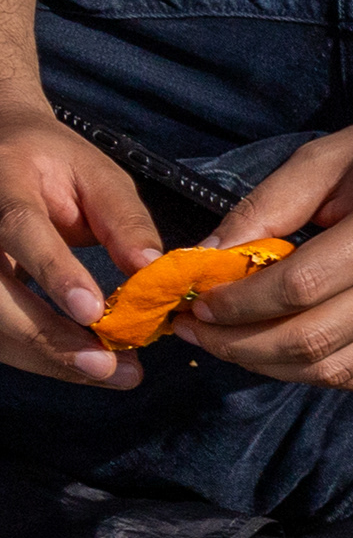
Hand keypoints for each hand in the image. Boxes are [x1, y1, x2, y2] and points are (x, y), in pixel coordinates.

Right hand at [0, 97, 159, 388]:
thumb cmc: (54, 164)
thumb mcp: (97, 175)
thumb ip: (124, 220)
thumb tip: (152, 271)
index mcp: (4, 181)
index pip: (20, 227)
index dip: (53, 271)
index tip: (92, 311)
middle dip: (49, 337)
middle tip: (109, 367)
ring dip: (50, 358)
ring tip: (113, 373)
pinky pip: (1, 335)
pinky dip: (44, 357)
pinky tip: (88, 367)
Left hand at [176, 101, 352, 389]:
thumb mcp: (331, 156)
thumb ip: (269, 205)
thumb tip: (209, 253)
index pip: (298, 288)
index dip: (237, 302)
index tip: (196, 298)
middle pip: (312, 341)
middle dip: (240, 344)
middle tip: (196, 331)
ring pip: (336, 370)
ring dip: (271, 365)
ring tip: (231, 343)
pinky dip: (316, 371)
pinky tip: (283, 349)